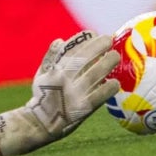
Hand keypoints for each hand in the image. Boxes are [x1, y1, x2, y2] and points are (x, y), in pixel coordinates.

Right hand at [0, 30, 120, 155]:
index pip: (71, 49)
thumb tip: (61, 40)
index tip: (94, 33)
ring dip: (107, 64)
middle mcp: (64, 80)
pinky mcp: (83, 109)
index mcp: (54, 70)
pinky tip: (115, 83)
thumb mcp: (41, 74)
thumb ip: (51, 57)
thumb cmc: (43, 95)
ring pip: (94, 75)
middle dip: (98, 46)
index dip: (84, 39)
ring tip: (116, 56)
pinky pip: (99, 96)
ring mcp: (74, 94)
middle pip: (84, 59)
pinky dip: (108, 88)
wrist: (40, 123)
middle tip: (110, 40)